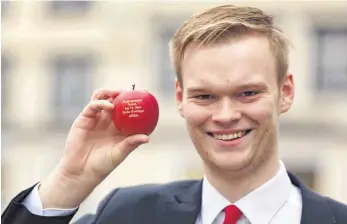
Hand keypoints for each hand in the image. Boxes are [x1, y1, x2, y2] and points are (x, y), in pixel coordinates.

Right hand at [39, 88, 149, 207]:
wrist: (80, 172)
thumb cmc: (102, 165)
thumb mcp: (119, 154)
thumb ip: (131, 144)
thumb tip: (147, 137)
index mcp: (119, 128)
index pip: (129, 110)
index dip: (136, 101)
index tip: (146, 94)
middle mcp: (108, 121)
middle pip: (116, 100)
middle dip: (124, 92)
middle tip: (134, 89)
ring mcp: (96, 118)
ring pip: (102, 98)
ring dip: (110, 92)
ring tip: (119, 93)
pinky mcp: (84, 119)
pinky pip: (92, 106)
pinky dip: (101, 103)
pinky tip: (109, 106)